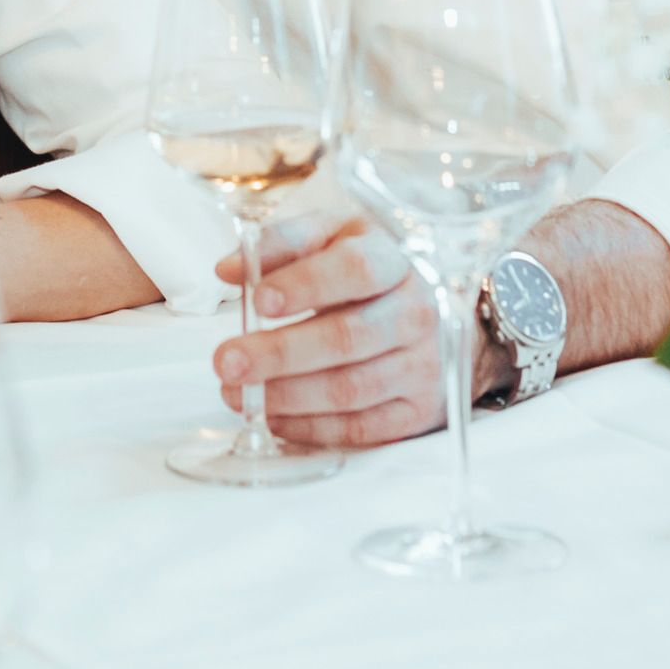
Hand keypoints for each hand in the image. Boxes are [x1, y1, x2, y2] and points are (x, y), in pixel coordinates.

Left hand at [210, 211, 486, 448]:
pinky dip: (309, 426)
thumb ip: (282, 244)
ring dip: (285, 395)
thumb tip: (228, 268)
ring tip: (235, 392)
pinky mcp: (417, 410)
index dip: (305, 284)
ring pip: (349, 389)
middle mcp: (416, 312)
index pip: (355, 269)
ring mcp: (421, 365)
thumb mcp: (335, 240)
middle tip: (226, 360)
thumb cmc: (371, 275)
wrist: (443, 322)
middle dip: (279, 353)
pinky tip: (273, 416)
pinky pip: (359, 428)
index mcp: (394, 260)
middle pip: (346, 337)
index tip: (258, 301)